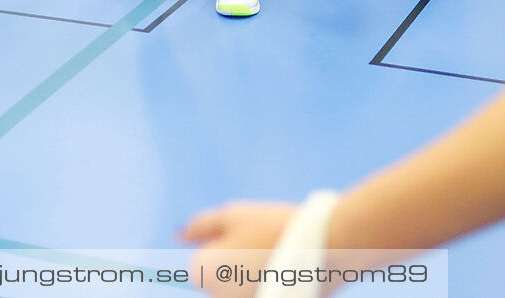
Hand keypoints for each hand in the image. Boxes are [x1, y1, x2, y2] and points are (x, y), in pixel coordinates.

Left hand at [180, 201, 301, 295]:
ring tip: (277, 260)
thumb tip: (179, 235)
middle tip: (262, 248)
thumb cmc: (271, 226)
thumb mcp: (231, 215)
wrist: (325, 245)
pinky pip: (260, 292)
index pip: (199, 265)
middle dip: (235, 267)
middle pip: (220, 282)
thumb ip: (200, 227)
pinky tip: (286, 273)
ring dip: (251, 277)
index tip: (245, 239)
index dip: (221, 247)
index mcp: (203, 273)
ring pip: (239, 290)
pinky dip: (268, 285)